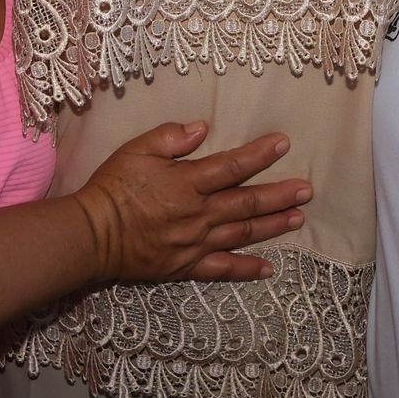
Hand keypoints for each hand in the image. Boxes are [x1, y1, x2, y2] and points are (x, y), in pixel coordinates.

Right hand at [72, 122, 309, 283]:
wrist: (91, 235)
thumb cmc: (112, 187)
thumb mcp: (136, 150)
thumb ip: (170, 137)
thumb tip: (201, 128)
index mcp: (187, 182)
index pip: (232, 166)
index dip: (260, 154)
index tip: (283, 143)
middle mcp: (198, 214)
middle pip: (247, 203)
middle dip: (279, 195)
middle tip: (307, 190)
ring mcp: (195, 243)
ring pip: (242, 234)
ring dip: (273, 226)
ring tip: (298, 218)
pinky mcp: (187, 266)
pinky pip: (223, 269)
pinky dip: (247, 269)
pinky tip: (269, 268)